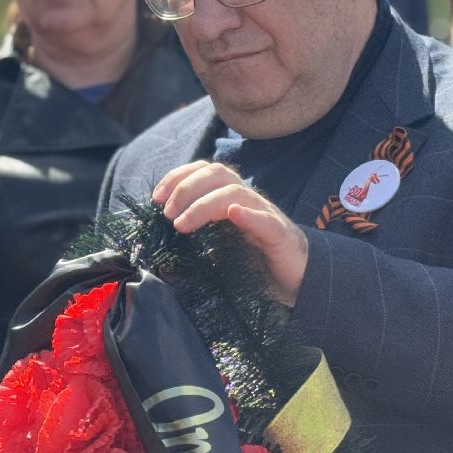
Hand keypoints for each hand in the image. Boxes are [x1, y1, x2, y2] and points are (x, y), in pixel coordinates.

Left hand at [153, 162, 309, 305]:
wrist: (296, 280)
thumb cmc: (254, 263)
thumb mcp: (217, 251)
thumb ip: (194, 244)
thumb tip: (159, 250)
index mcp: (230, 201)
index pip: (205, 172)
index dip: (179, 177)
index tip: (156, 197)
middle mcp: (247, 201)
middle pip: (218, 174)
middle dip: (186, 187)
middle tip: (166, 213)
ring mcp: (265, 216)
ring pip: (236, 193)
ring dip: (204, 204)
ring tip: (181, 223)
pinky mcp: (281, 236)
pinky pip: (266, 221)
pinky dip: (249, 215)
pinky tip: (234, 214)